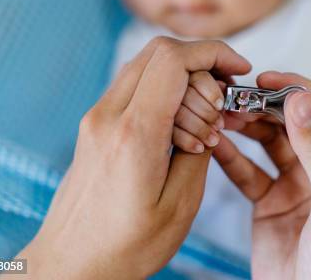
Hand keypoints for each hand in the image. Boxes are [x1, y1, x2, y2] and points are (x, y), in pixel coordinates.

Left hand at [9, 37, 250, 279]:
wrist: (72, 263)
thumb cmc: (123, 246)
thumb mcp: (180, 204)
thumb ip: (200, 150)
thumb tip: (210, 115)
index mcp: (134, 135)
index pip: (174, 61)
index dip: (214, 53)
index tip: (239, 69)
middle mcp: (108, 116)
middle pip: (160, 52)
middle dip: (203, 66)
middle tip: (223, 106)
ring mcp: (97, 117)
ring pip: (147, 65)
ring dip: (184, 81)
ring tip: (203, 127)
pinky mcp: (96, 124)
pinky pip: (135, 87)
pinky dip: (165, 94)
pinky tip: (180, 129)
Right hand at [214, 72, 310, 279]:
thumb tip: (299, 100)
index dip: (301, 91)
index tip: (269, 80)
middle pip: (296, 123)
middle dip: (266, 107)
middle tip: (237, 97)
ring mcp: (299, 185)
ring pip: (270, 143)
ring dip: (247, 127)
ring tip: (223, 115)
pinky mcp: (272, 203)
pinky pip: (249, 172)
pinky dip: (232, 157)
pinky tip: (215, 144)